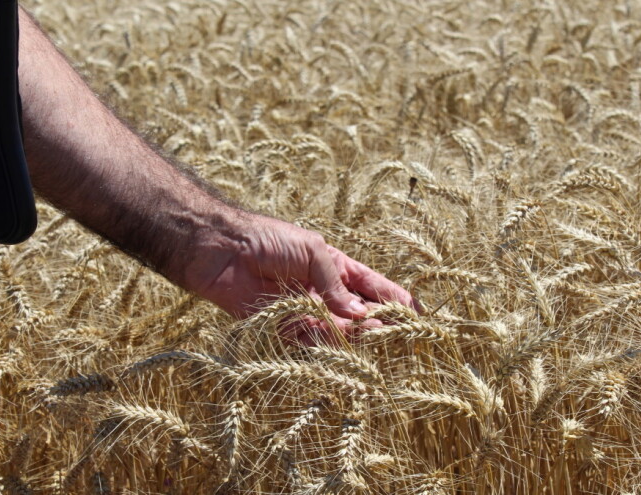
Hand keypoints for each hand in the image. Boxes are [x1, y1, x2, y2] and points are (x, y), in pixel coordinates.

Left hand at [164, 211, 417, 344]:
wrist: (221, 250)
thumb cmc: (268, 239)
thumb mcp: (313, 251)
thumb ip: (337, 283)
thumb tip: (360, 316)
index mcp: (334, 267)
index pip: (372, 286)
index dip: (395, 298)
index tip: (419, 313)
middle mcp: (322, 292)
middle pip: (359, 313)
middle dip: (379, 321)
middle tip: (397, 330)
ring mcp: (305, 311)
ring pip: (338, 331)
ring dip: (356, 335)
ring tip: (373, 335)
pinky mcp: (283, 328)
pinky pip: (310, 341)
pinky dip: (327, 345)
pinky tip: (342, 344)